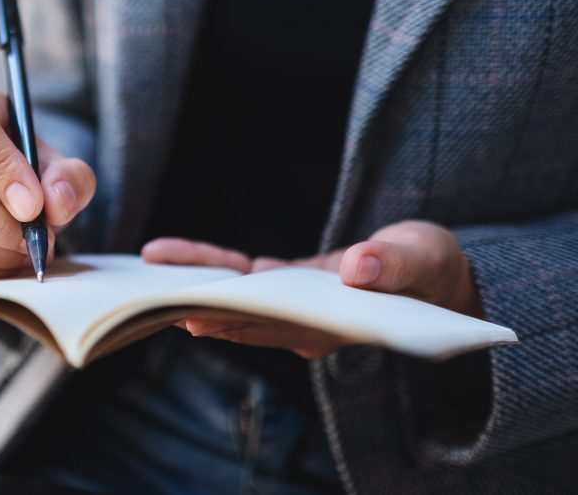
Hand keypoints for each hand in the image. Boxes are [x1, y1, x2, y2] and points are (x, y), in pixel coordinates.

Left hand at [141, 220, 483, 358]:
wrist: (437, 275)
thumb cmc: (434, 268)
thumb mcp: (422, 258)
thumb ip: (393, 265)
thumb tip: (356, 269)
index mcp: (334, 327)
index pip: (275, 326)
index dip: (234, 321)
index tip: (193, 317)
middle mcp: (307, 325)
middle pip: (243, 315)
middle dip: (197, 303)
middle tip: (147, 295)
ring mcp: (296, 308)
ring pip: (237, 297)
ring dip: (197, 282)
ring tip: (153, 266)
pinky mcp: (292, 286)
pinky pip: (245, 278)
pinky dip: (216, 267)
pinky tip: (180, 260)